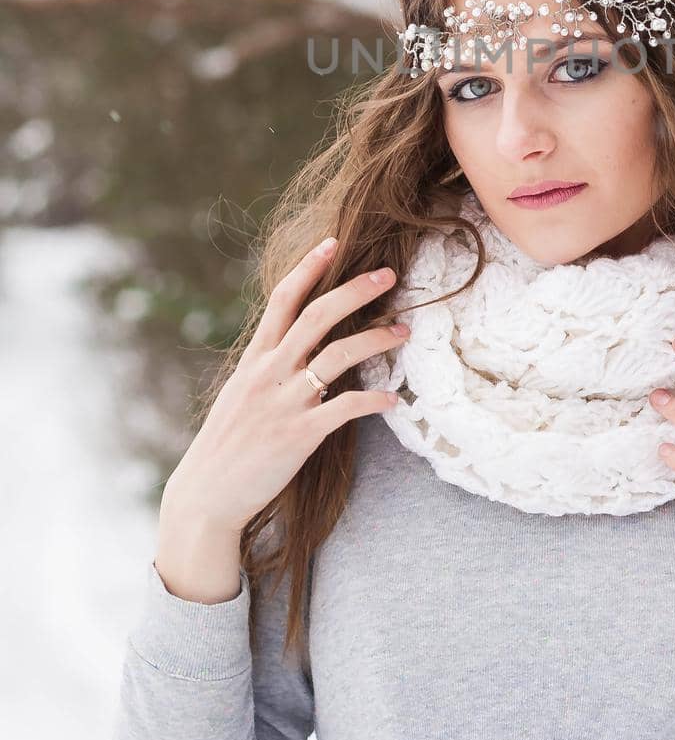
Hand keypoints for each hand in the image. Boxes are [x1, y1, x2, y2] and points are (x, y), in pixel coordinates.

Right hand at [164, 238, 409, 533]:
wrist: (206, 497)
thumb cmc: (226, 445)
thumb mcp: (240, 393)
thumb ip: (267, 366)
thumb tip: (294, 343)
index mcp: (254, 359)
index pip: (282, 300)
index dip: (308, 268)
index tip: (333, 243)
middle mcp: (269, 373)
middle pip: (316, 316)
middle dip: (355, 291)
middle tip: (388, 275)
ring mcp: (285, 402)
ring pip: (337, 355)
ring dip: (376, 339)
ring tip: (404, 330)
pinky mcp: (300, 435)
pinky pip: (345, 408)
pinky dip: (373, 400)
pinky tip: (394, 399)